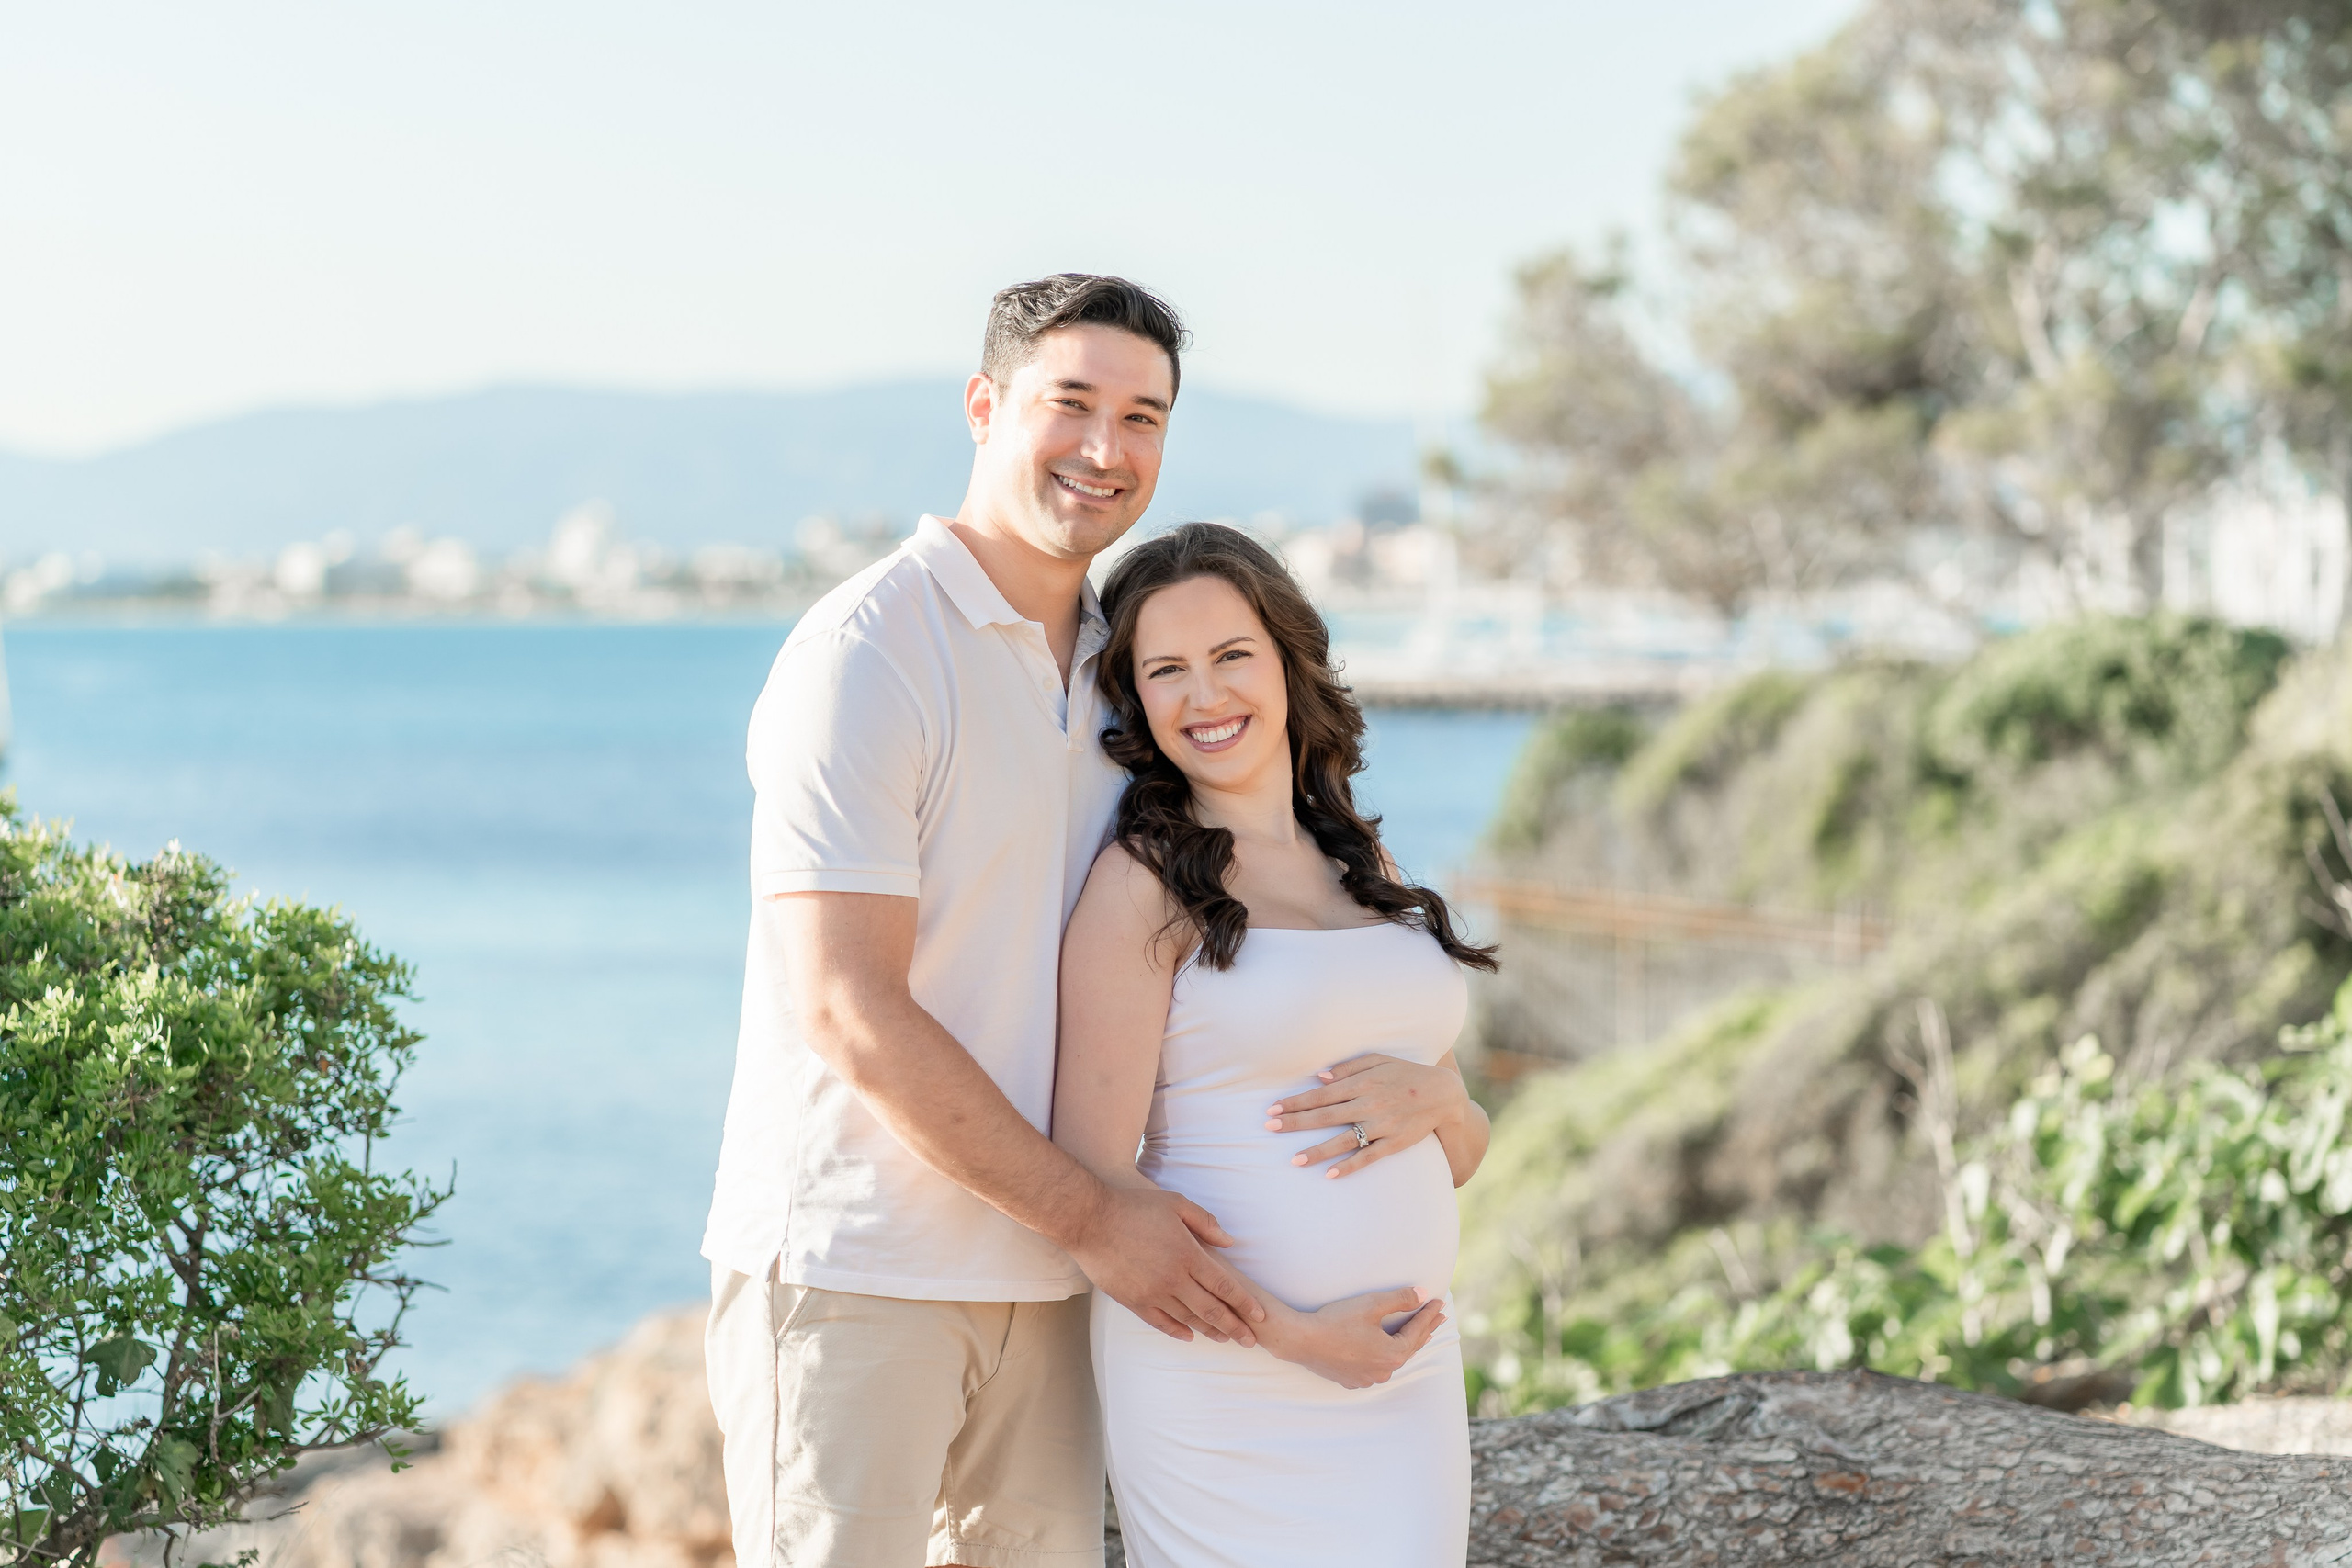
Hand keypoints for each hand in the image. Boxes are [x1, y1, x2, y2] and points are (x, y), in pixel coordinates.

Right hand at [1064, 1184, 1266, 1346]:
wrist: (1089, 1220)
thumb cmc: (1133, 1206)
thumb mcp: (1175, 1204)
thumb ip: (1205, 1223)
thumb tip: (1230, 1243)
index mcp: (1187, 1255)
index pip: (1225, 1285)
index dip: (1244, 1303)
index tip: (1260, 1316)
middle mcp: (1173, 1279)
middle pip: (1211, 1310)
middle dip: (1234, 1327)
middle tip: (1251, 1341)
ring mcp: (1152, 1293)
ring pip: (1188, 1319)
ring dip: (1209, 1331)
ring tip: (1225, 1339)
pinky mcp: (1133, 1300)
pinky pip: (1160, 1322)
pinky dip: (1177, 1331)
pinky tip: (1188, 1336)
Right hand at [1262, 1287, 1445, 1388]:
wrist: (1302, 1340)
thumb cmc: (1336, 1321)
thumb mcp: (1372, 1304)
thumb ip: (1400, 1299)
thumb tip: (1423, 1294)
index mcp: (1393, 1354)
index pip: (1417, 1330)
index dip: (1429, 1314)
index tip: (1439, 1302)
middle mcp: (1384, 1371)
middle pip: (1409, 1347)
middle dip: (1424, 1329)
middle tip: (1438, 1318)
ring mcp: (1367, 1378)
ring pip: (1393, 1359)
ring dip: (1406, 1344)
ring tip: (1417, 1334)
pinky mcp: (1352, 1380)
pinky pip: (1376, 1368)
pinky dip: (1385, 1356)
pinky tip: (1385, 1353)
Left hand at [1266, 1054, 1468, 1176]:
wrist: (1443, 1094)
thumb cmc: (1405, 1074)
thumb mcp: (1379, 1060)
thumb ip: (1349, 1067)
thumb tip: (1320, 1077)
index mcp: (1363, 1083)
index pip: (1321, 1094)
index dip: (1296, 1102)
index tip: (1273, 1109)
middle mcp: (1369, 1104)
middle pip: (1325, 1115)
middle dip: (1296, 1122)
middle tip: (1270, 1129)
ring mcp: (1382, 1125)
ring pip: (1343, 1140)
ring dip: (1317, 1150)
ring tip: (1294, 1160)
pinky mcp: (1394, 1143)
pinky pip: (1368, 1157)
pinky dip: (1349, 1166)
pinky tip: (1329, 1174)